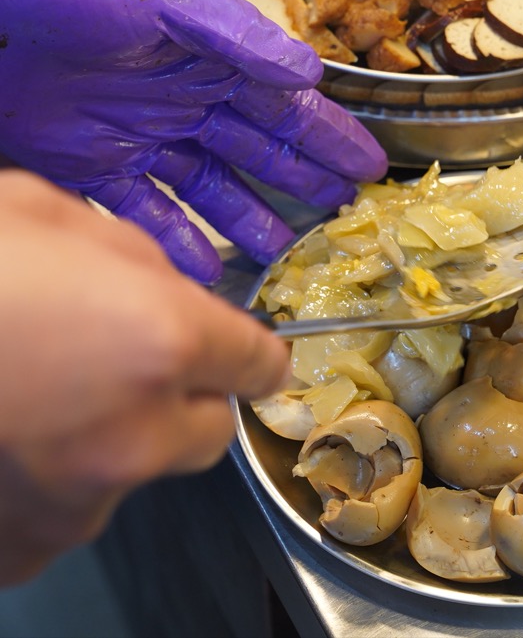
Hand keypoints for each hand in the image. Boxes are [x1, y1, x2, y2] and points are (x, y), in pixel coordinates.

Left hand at [0, 0, 386, 284]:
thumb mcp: (168, 1)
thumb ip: (239, 38)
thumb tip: (309, 76)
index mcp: (211, 60)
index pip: (287, 109)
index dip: (330, 139)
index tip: (370, 169)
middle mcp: (184, 100)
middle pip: (257, 153)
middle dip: (302, 182)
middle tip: (341, 215)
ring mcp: (140, 135)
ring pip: (209, 190)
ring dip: (247, 220)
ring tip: (282, 254)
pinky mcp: (91, 163)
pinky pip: (143, 213)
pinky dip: (172, 243)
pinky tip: (201, 270)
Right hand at [0, 170, 290, 584]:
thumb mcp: (36, 212)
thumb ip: (129, 257)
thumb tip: (170, 290)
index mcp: (156, 341)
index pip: (259, 364)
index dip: (248, 352)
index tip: (235, 350)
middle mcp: (132, 435)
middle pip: (209, 430)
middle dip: (180, 398)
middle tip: (118, 367)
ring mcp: (74, 504)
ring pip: (135, 473)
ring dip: (109, 441)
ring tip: (29, 403)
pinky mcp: (19, 549)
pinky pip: (67, 514)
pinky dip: (48, 485)